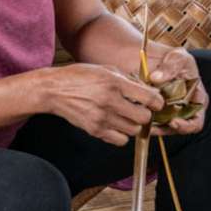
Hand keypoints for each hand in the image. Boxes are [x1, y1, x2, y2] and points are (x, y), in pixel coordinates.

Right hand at [47, 63, 164, 145]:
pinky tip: (116, 124)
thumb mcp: (105, 69)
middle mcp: (109, 101)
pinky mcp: (95, 130)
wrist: (54, 90)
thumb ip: (128, 79)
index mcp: (114, 83)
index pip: (148, 98)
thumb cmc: (79, 77)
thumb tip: (148, 89)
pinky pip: (121, 140)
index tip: (155, 102)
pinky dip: (122, 134)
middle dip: (146, 113)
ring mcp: (102, 118)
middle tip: (140, 108)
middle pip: (144, 118)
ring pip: (134, 130)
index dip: (157, 101)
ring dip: (134, 124)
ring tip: (126, 115)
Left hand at [146, 46, 207, 135]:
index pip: (196, 122)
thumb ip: (170, 66)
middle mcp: (185, 110)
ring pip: (163, 128)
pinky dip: (144, 120)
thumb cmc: (176, 59)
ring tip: (141, 121)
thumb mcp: (178, 57)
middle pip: (177, 128)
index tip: (173, 123)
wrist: (159, 59)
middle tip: (151, 126)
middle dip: (164, 129)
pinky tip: (136, 115)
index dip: (186, 126)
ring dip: (152, 127)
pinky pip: (151, 122)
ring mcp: (171, 113)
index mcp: (197, 100)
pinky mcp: (156, 113)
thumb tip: (156, 78)